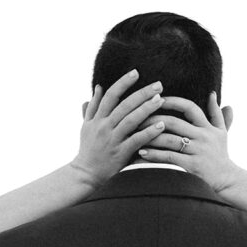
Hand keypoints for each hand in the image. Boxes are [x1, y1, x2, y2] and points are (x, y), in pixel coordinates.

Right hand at [71, 69, 167, 187]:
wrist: (85, 173)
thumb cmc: (87, 149)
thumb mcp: (86, 125)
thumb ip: (93, 106)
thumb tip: (99, 87)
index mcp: (97, 118)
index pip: (110, 95)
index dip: (123, 83)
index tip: (136, 73)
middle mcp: (104, 127)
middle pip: (124, 105)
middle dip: (142, 93)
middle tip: (158, 85)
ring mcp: (112, 140)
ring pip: (131, 120)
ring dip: (147, 109)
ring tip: (161, 100)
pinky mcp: (120, 154)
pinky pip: (136, 140)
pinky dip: (148, 133)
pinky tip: (161, 125)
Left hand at [135, 93, 234, 192]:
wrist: (227, 181)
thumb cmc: (221, 156)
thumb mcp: (222, 132)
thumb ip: (216, 113)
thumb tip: (212, 94)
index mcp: (208, 127)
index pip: (189, 107)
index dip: (173, 101)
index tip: (157, 99)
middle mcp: (203, 137)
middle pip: (175, 122)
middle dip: (154, 118)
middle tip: (137, 116)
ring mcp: (197, 152)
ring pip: (169, 140)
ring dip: (150, 136)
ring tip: (135, 134)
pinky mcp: (192, 166)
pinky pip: (169, 158)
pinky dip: (154, 155)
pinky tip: (141, 152)